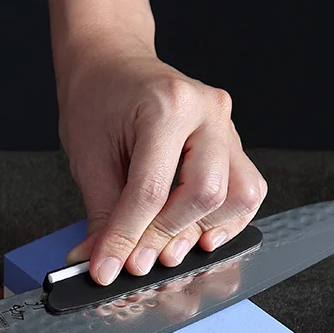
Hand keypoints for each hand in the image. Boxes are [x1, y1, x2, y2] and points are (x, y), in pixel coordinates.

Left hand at [57, 40, 266, 284]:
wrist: (113, 62)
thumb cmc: (98, 99)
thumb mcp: (88, 156)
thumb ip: (102, 214)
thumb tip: (104, 263)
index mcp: (166, 106)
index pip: (150, 190)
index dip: (127, 238)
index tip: (108, 269)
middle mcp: (206, 112)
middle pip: (206, 193)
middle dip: (168, 236)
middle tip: (138, 261)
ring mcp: (227, 125)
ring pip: (239, 195)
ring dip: (202, 231)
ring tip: (167, 247)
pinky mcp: (233, 142)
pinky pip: (245, 190)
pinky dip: (223, 220)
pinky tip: (194, 233)